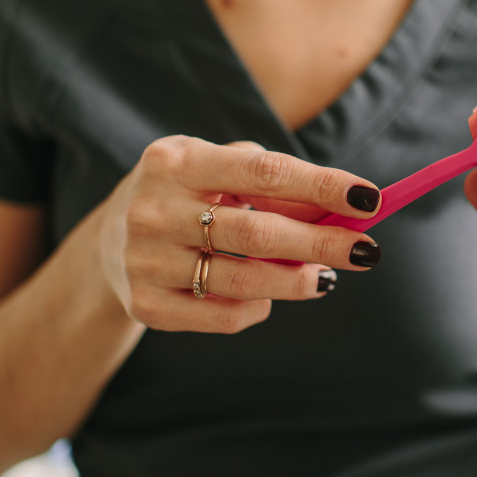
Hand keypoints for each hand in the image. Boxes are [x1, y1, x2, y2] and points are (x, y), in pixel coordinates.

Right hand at [95, 136, 381, 333]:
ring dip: (298, 281)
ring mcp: (146, 261)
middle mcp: (155, 209)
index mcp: (177, 161)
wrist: (107, 245)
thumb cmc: (185, 196)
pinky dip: (259, 308)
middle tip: (367, 252)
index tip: (369, 199)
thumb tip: (341, 206)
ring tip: (326, 277)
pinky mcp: (147, 306)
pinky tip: (268, 295)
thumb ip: (272, 181)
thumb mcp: (215, 169)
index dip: (322, 186)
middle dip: (322, 243)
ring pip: (245, 281)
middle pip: (258, 233)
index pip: (264, 172)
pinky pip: (224, 316)